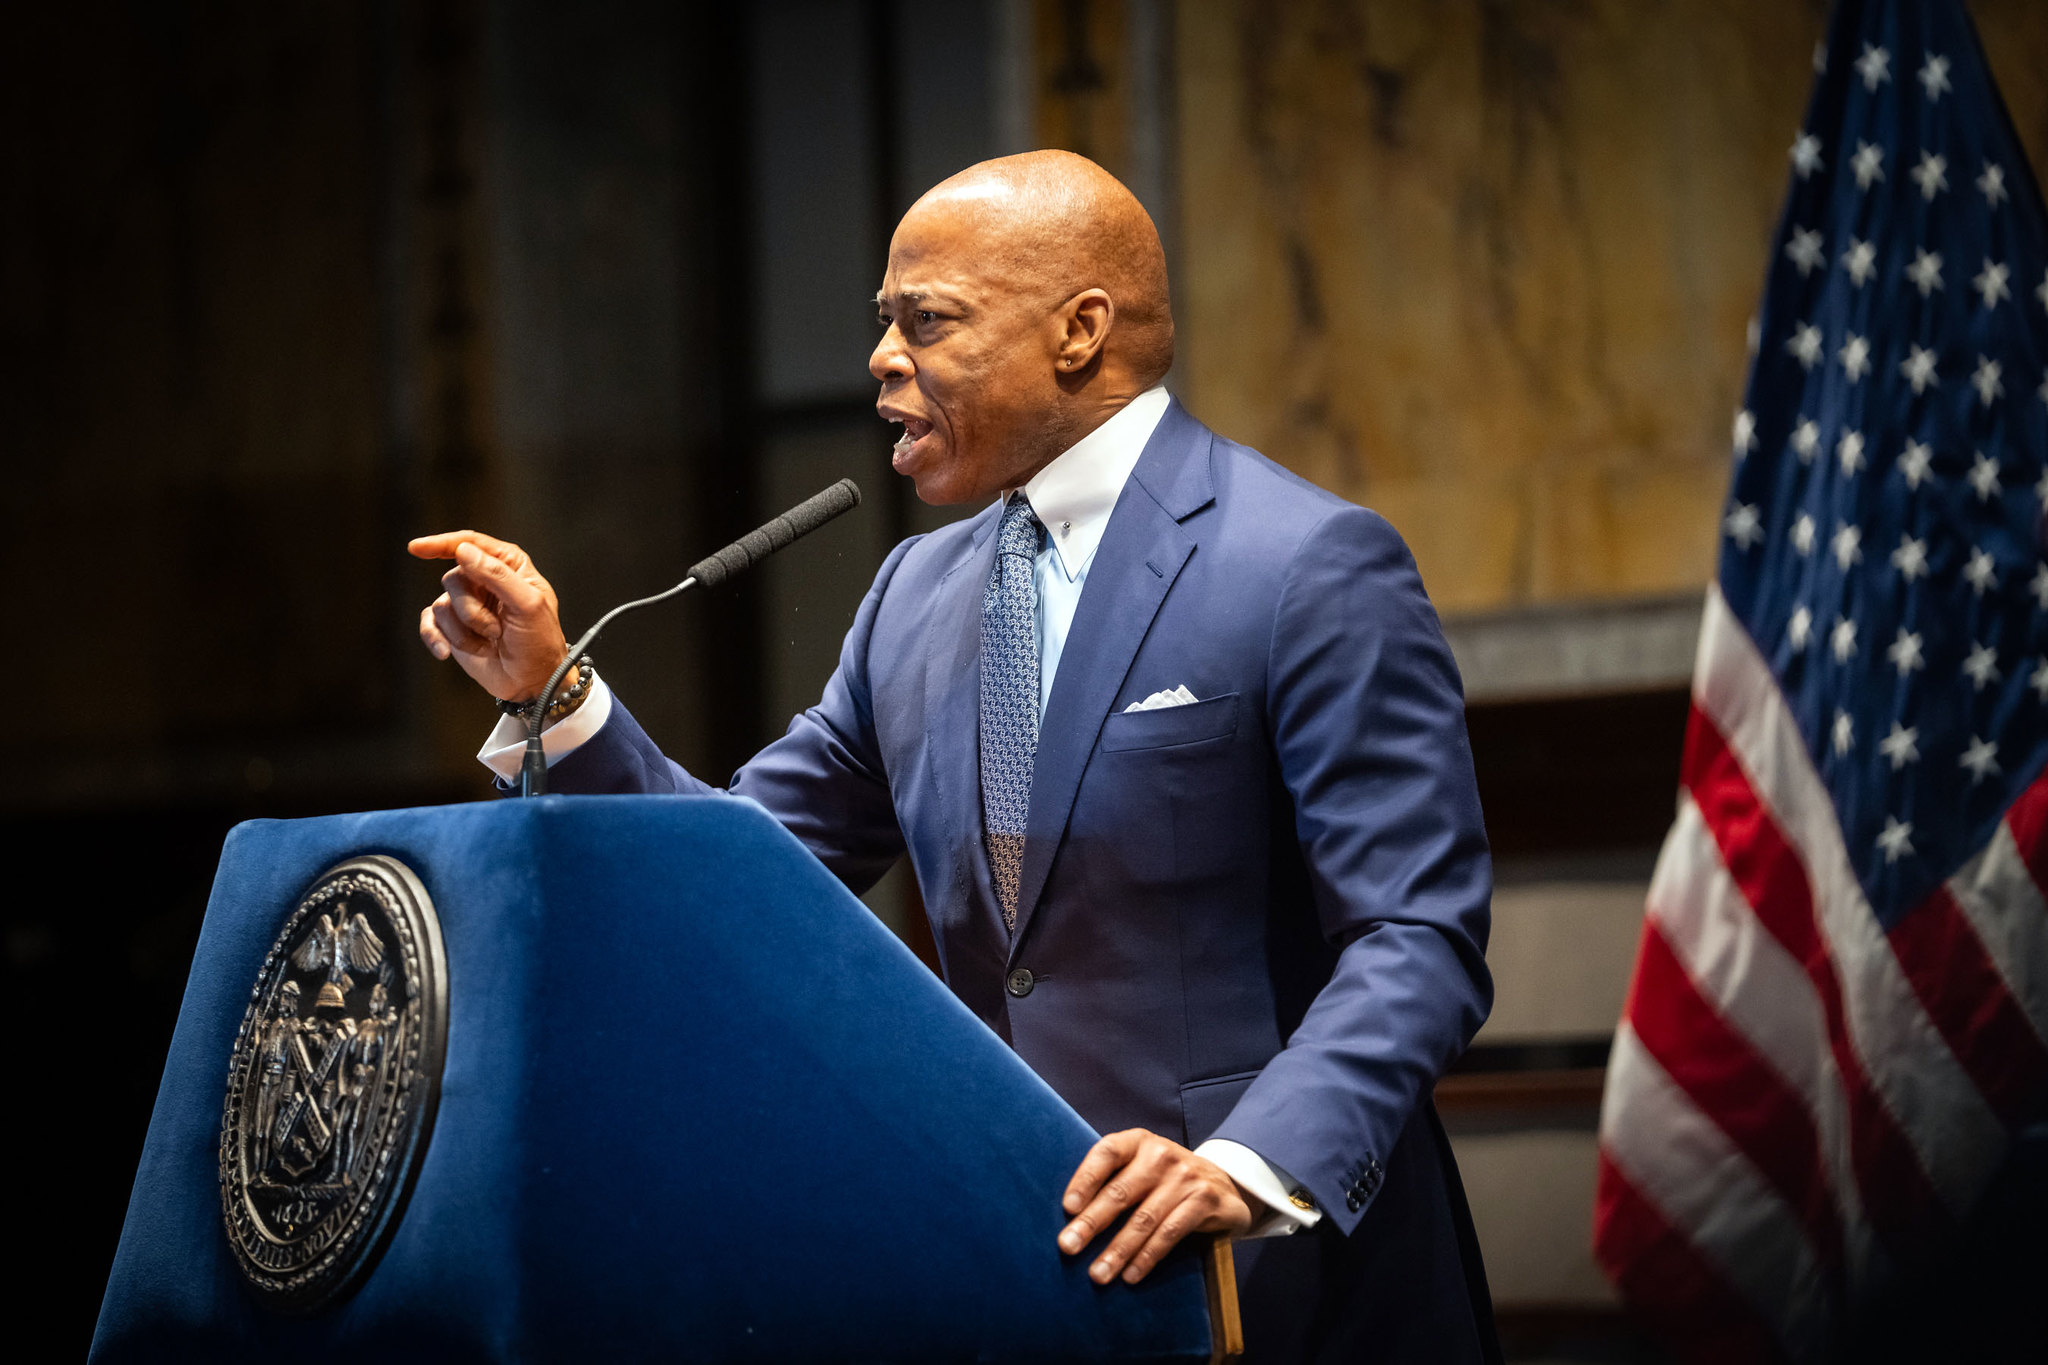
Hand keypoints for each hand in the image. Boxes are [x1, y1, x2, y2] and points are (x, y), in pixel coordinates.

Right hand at [408, 531, 568, 702]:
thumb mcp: (528, 604)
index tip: (416, 548)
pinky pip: (429, 624)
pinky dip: (436, 638)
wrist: (532, 681)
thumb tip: (463, 550)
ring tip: (489, 642)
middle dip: (471, 609)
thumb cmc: (539, 641)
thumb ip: (497, 574)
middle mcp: (484, 580)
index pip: (471, 544)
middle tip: (496, 629)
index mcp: (508, 565)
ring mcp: (467, 604)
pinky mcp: (453, 627)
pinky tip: (445, 652)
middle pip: (454, 579)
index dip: (442, 543)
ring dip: (464, 630)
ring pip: (442, 605)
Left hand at [1058, 1129, 1252, 1284]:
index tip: (1068, 1208)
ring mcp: (1185, 1177)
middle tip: (1068, 1246)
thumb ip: (1113, 1180)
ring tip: (1098, 1274)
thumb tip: (1071, 1218)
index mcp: (1139, 1141)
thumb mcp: (1142, 1168)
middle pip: (1121, 1191)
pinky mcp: (1204, 1200)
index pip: (1107, 1153)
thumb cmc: (1166, 1180)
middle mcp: (1162, 1154)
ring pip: (1144, 1219)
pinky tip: (1131, 1274)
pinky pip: (1169, 1233)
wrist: (1224, 1185)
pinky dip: (1147, 1257)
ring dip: (1118, 1250)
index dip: (1085, 1179)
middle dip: (1092, 1223)